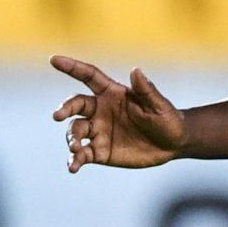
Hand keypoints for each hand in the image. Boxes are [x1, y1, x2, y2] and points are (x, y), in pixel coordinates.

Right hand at [52, 57, 186, 170]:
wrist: (173, 145)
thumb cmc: (167, 119)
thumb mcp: (159, 105)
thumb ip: (146, 90)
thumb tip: (135, 70)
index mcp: (112, 93)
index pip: (88, 76)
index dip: (71, 67)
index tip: (54, 60)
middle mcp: (100, 110)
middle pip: (76, 105)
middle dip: (65, 108)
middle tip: (58, 115)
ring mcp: (98, 131)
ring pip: (75, 131)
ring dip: (71, 139)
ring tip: (75, 148)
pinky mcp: (100, 152)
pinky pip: (82, 155)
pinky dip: (75, 160)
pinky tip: (74, 167)